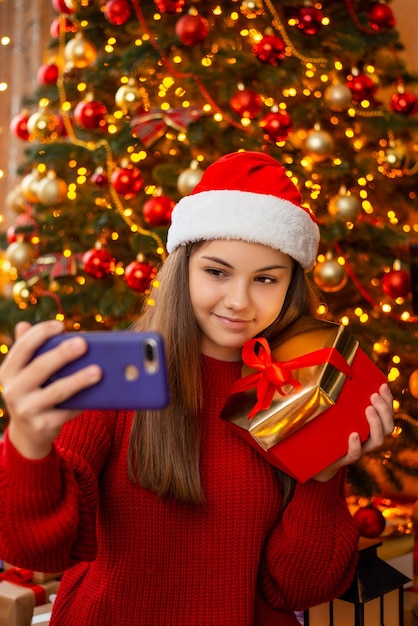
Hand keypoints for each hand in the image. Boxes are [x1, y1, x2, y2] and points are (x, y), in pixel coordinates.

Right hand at [0, 320, 101, 459]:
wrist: (28, 432)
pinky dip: (82, 401)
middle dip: (62, 354)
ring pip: (56, 391)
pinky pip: (66, 411)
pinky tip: (98, 393)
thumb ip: (27, 349)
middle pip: (40, 368)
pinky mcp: (42, 425)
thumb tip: (24, 324)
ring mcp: (27, 410)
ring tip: (98, 371)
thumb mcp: (24, 372)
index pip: (22, 348)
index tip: (60, 325)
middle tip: (83, 344)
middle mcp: (13, 390)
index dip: (40, 334)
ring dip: (79, 380)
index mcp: (8, 371)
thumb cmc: (32, 390)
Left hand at [313, 383, 393, 481]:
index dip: (388, 400)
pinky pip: (355, 454)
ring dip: (375, 424)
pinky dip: (356, 445)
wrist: (317, 459)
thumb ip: (340, 398)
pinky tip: (353, 434)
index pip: (387, 414)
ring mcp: (359, 449)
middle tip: (374, 396)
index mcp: (370, 426)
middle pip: (387, 427)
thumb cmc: (329, 432)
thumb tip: (336, 371)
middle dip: (384, 410)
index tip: (383, 385)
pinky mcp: (345, 458)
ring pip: (377, 441)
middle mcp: (368, 438)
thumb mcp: (336, 414)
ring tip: (368, 409)